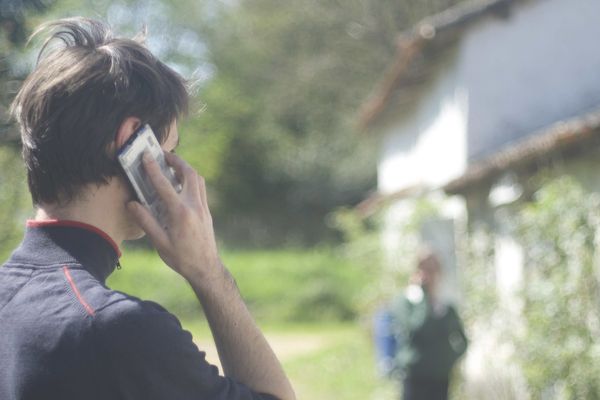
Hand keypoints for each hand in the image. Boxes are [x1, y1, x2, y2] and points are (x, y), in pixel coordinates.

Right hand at [127, 152, 222, 283]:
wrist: (206, 268)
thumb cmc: (182, 258)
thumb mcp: (159, 243)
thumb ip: (145, 222)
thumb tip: (131, 204)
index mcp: (181, 213)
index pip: (164, 185)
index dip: (154, 169)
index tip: (146, 156)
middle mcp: (194, 206)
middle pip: (189, 174)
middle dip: (176, 161)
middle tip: (163, 154)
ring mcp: (203, 207)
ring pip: (197, 179)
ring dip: (185, 168)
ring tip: (172, 165)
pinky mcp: (206, 211)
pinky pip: (200, 188)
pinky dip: (191, 179)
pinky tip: (181, 182)